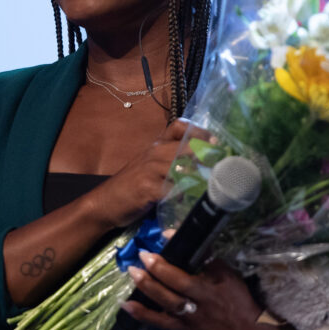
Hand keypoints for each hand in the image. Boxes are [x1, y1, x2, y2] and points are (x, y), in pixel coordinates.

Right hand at [87, 120, 211, 228]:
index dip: (199, 131)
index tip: (216, 141)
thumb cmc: (131, 186)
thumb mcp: (150, 167)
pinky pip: (173, 190)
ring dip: (199, 178)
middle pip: (187, 148)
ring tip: (212, 186)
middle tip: (224, 167)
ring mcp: (151, 169)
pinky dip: (184, 196)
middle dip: (207, 157)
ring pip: (183, 168)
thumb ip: (172, 162)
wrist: (105, 203)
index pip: (179, 126)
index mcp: (156, 144)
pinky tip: (188, 202)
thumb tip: (205, 165)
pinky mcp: (148, 187)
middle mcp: (154, 152)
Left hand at [122, 253, 269, 329]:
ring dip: (147, 290)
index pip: (192, 270)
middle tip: (142, 257)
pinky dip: (143, 315)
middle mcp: (199, 305)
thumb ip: (208, 261)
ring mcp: (190, 320)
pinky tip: (127, 305)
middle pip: (175, 289)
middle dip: (157, 273)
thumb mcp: (229, 276)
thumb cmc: (240, 300)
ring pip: (166, 306)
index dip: (175, 258)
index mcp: (211, 290)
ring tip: (132, 275)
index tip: (163, 237)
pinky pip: (161, 323)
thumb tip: (188, 242)